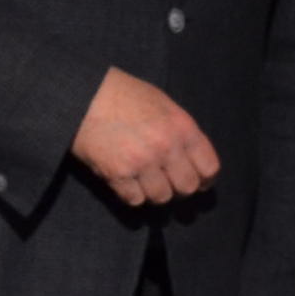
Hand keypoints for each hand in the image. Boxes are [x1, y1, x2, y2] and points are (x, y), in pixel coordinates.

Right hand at [72, 68, 221, 209]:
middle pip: (187, 188)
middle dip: (179, 188)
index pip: (209, 168)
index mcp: (183, 128)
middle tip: (167, 182)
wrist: (85, 95)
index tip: (198, 181)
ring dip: (154, 192)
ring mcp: (142, 162)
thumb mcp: (163, 105)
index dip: (205, 179)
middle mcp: (166, 147)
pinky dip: (132, 195)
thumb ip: (180, 132)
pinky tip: (126, 181)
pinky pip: (135, 200)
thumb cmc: (125, 95)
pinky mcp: (118, 174)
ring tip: (144, 180)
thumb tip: (192, 160)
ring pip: (161, 197)